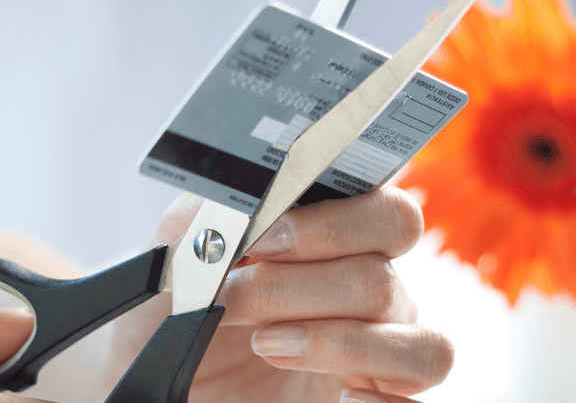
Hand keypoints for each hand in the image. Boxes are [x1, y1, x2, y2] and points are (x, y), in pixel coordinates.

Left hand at [109, 189, 452, 402]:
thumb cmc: (176, 314)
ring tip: (267, 346)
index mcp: (337, 246)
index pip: (386, 213)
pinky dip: (382, 402)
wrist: (158, 377)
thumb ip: (209, 215)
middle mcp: (369, 296)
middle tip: (237, 297)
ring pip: (417, 344)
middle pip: (384, 277)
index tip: (264, 238)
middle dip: (300, 287)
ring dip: (337, 342)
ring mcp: (378, 354)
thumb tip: (243, 193)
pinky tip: (338, 397)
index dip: (336, 223)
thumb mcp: (178, 259)